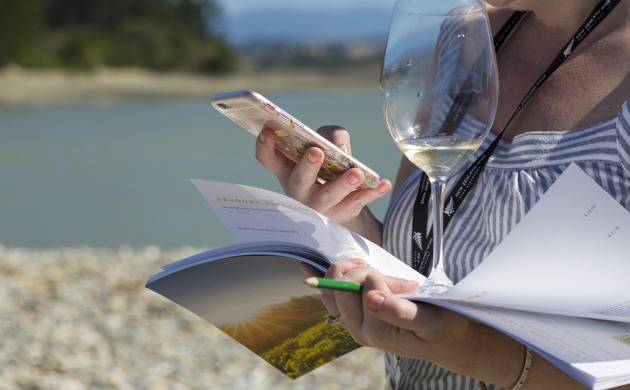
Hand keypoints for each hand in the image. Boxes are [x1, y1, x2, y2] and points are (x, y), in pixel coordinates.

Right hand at [255, 125, 390, 223]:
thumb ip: (331, 136)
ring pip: (329, 195)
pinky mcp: (342, 212)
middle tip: (316, 151)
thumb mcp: (326, 144)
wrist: (341, 201)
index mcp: (287, 169)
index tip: (268, 131)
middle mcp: (299, 189)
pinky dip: (372, 193)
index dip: (265, 146)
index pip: (268, 159)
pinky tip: (384, 184)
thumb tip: (340, 149)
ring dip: (343, 183)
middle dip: (308, 166)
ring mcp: (320, 205)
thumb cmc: (327, 166)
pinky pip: (357, 203)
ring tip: (356, 173)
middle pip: (299, 179)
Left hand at [323, 260, 475, 366]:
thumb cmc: (442, 328)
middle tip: (390, 278)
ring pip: (334, 287)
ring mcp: (355, 323)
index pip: (358, 286)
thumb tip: (370, 297)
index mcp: (374, 329)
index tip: (400, 283)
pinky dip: (322, 279)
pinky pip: (332, 296)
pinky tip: (306, 268)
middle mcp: (359, 328)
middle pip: (340, 284)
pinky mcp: (356, 317)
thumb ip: (398, 311)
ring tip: (379, 276)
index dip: (375, 276)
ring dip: (352, 272)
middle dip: (362, 271)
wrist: (445, 342)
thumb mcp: (428, 319)